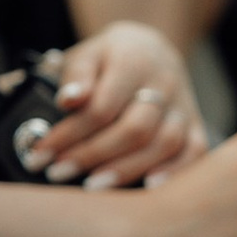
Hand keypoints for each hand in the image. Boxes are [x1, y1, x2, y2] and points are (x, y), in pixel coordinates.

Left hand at [33, 26, 206, 189]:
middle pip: (135, 129)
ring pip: (165, 143)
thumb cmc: (108, 58)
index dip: (70, 134)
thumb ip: (76, 75)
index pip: (102, 106)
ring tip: (92, 186)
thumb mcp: (86, 54)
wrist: (150, 49)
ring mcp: (184, 105)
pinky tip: (148, 187)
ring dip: (127, 169)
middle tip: (58, 173)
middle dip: (93, 155)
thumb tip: (68, 100)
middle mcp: (165, 83)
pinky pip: (195, 151)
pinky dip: (175, 171)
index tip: (40, 153)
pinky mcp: (196, 124)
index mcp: (133, 62)